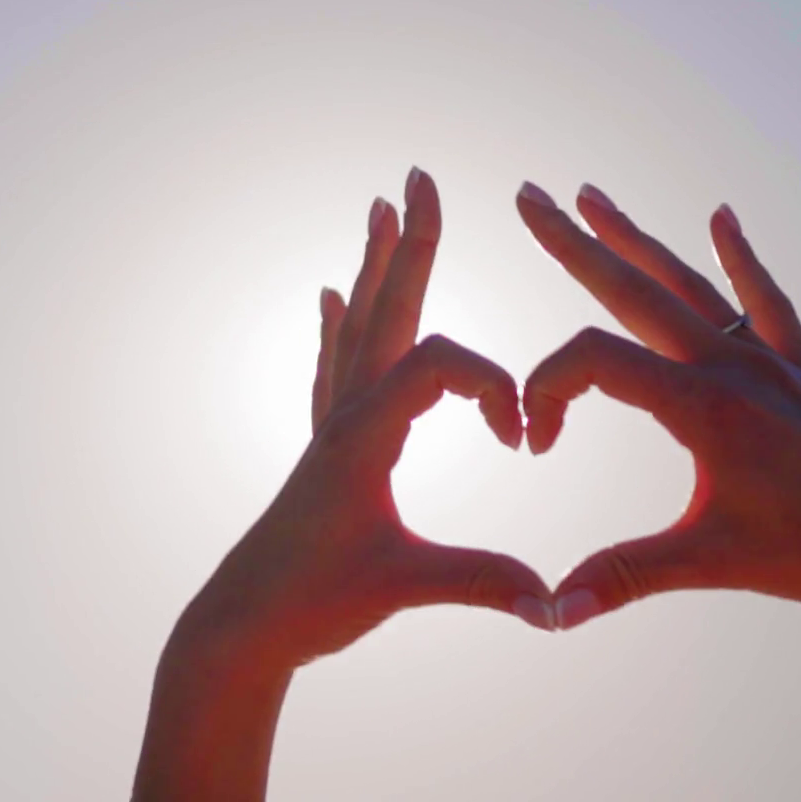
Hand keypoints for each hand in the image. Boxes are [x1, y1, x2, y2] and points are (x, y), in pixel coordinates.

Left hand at [133, 169, 551, 801]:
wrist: (245, 623)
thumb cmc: (315, 603)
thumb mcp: (402, 589)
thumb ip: (479, 584)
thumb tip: (556, 604)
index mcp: (363, 437)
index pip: (434, 367)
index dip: (492, 388)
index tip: (522, 439)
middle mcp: (344, 416)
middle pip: (385, 312)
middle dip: (410, 245)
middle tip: (418, 178)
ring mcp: (331, 427)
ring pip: (359, 328)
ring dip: (377, 268)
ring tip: (378, 208)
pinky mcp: (325, 448)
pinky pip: (333, 367)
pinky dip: (339, 325)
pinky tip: (330, 295)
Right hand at [516, 182, 800, 632]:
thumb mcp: (714, 562)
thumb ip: (624, 576)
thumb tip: (551, 610)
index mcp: (701, 404)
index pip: (594, 362)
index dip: (546, 391)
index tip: (533, 442)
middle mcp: (731, 365)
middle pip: (634, 288)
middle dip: (573, 243)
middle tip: (527, 198)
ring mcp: (767, 359)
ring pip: (687, 284)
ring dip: (635, 239)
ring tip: (590, 195)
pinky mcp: (799, 368)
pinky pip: (764, 300)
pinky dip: (740, 258)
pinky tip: (722, 217)